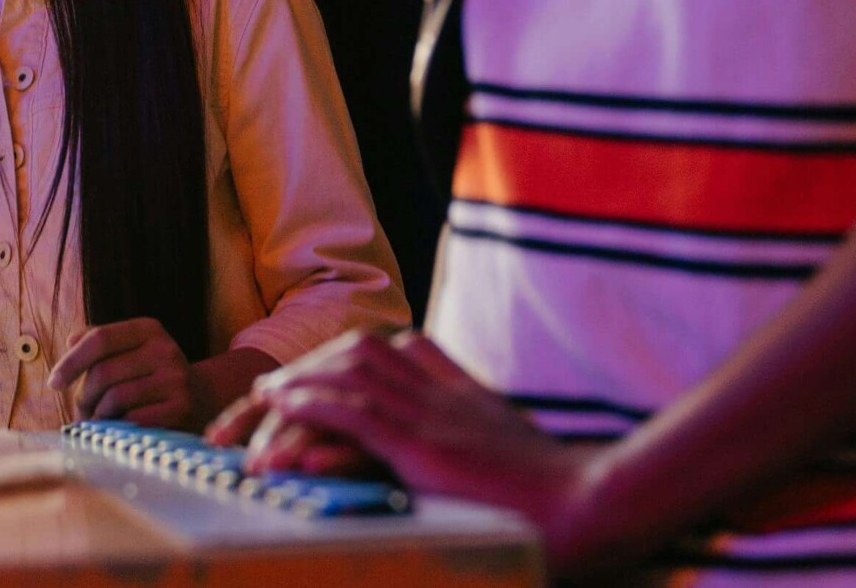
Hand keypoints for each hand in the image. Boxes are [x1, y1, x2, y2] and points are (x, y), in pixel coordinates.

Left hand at [47, 318, 191, 427]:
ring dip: (98, 415)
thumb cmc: (148, 376)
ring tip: (98, 420)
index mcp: (148, 329)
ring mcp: (176, 379)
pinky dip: (116, 428)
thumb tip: (71, 342)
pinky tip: (117, 429)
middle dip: (84, 396)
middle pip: (103, 372)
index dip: (71, 362)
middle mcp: (165, 349)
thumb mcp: (128, 351)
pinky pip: (132, 420)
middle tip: (81, 411)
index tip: (53, 383)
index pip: (100, 339)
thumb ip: (97, 343)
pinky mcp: (180, 409)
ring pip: (115, 399)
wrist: (199, 399)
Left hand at [215, 330, 641, 578]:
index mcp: (465, 395)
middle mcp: (446, 393)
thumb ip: (479, 446)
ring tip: (260, 396)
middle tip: (267, 391)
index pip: (396, 351)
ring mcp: (436, 415)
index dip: (347, 359)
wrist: (595, 505)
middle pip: (363, 354)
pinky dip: (313, 400)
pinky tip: (280, 403)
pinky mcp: (428, 448)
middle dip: (311, 369)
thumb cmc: (564, 498)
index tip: (315, 374)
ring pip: (351, 373)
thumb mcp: (514, 460)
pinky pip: (358, 409)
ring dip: (300, 381)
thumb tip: (450, 460)